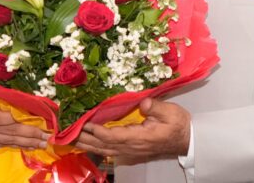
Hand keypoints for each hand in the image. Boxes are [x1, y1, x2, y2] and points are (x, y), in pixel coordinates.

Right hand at [0, 88, 49, 149]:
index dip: (21, 118)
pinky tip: (28, 146)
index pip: (4, 117)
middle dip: (31, 133)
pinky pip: (3, 144)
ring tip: (43, 142)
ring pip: (10, 140)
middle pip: (11, 131)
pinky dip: (17, 145)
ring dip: (28, 142)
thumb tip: (4, 82)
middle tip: (47, 134)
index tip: (37, 116)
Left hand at [75, 98, 189, 158]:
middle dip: (85, 139)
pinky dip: (94, 147)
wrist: (186, 139)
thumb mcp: (171, 112)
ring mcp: (130, 151)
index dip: (98, 131)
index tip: (84, 124)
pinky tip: (85, 143)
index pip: (114, 136)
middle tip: (67, 132)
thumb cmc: (178, 124)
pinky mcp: (129, 151)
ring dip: (87, 144)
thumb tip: (143, 103)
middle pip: (103, 146)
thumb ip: (156, 107)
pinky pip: (108, 151)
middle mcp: (132, 147)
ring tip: (70, 138)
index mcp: (140, 137)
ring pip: (103, 150)